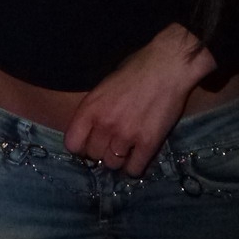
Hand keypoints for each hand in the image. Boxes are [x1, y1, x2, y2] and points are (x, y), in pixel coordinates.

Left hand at [63, 24, 216, 176]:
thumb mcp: (104, 86)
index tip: (88, 143)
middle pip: (93, 155)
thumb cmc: (134, 70)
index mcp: (90, 108)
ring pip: (112, 165)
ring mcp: (126, 137)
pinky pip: (134, 170)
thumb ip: (95, 109)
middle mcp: (104, 125)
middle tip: (111, 143)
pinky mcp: (148, 144)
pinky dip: (134, 167)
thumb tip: (91, 130)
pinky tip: (138, 156)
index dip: (79, 146)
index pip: (72, 144)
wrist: (166, 68)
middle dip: (100, 150)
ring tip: (125, 149)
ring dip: (118, 159)